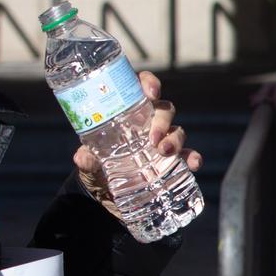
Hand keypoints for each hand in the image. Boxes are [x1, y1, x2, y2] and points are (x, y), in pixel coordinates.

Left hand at [76, 72, 198, 215]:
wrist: (106, 192)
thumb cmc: (97, 166)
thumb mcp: (89, 161)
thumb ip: (86, 158)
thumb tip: (83, 157)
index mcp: (127, 111)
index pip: (141, 87)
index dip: (149, 84)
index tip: (151, 93)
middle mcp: (148, 122)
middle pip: (164, 110)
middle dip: (162, 121)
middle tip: (152, 138)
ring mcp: (162, 141)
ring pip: (177, 131)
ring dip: (175, 139)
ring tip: (164, 152)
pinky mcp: (172, 161)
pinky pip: (187, 155)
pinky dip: (192, 157)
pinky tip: (192, 163)